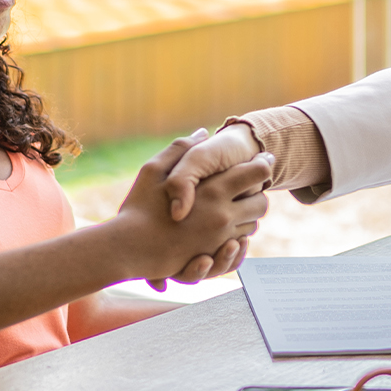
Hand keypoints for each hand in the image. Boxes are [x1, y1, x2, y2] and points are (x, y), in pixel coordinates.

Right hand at [109, 132, 271, 282]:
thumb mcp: (153, 170)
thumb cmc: (137, 208)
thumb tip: (202, 132)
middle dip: (257, 195)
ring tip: (232, 207)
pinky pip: (239, 249)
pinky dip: (237, 240)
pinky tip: (225, 230)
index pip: (256, 173)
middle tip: (247, 188)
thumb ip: (180, 149)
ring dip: (246, 217)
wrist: (127, 250)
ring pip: (251, 227)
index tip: (262, 160)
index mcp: (213, 191)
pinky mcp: (213, 259)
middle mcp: (222, 216)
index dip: (262, 164)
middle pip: (261, 203)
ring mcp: (219, 241)